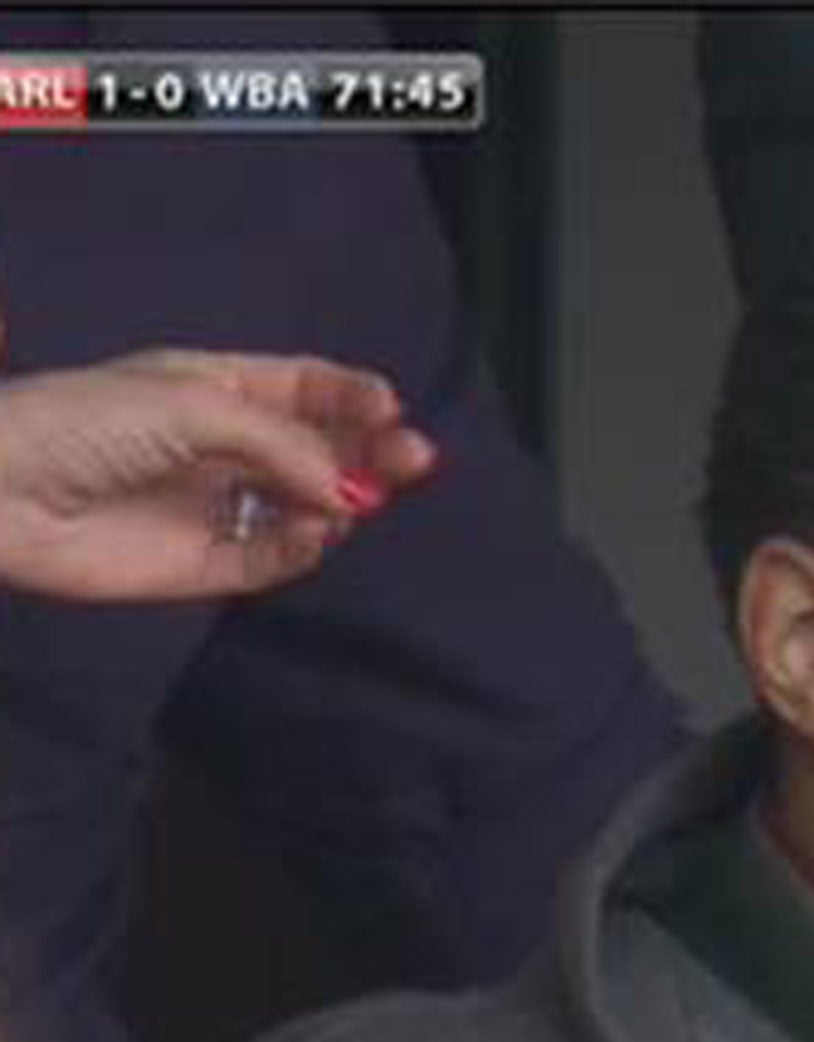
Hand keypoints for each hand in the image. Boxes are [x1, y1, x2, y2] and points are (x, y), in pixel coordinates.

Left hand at [0, 348, 435, 601]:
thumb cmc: (86, 424)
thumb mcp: (191, 406)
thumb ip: (282, 443)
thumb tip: (351, 490)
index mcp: (216, 390)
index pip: (304, 389)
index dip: (352, 396)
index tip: (389, 408)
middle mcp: (226, 448)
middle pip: (319, 450)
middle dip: (369, 452)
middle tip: (414, 461)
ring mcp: (218, 509)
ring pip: (306, 507)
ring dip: (344, 501)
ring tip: (365, 499)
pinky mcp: (205, 568)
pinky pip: (272, 559)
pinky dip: (302, 549)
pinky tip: (314, 533)